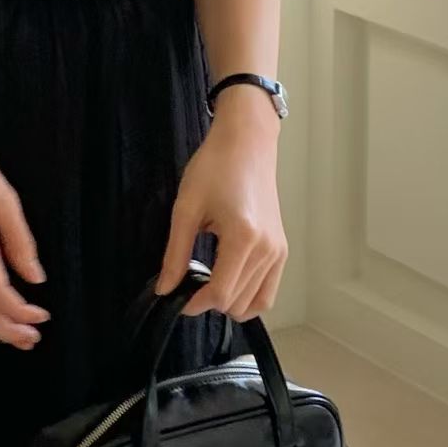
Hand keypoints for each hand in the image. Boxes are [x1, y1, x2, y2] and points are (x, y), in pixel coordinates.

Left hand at [155, 87, 286, 318]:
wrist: (246, 142)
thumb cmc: (214, 167)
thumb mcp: (186, 208)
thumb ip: (175, 254)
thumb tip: (165, 289)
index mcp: (243, 238)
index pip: (220, 293)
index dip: (195, 304)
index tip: (176, 298)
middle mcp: (267, 250)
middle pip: (237, 303)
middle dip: (209, 302)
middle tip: (188, 283)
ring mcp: (279, 251)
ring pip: (254, 304)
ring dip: (228, 301)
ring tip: (207, 280)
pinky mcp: (282, 249)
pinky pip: (268, 293)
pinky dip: (247, 296)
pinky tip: (226, 280)